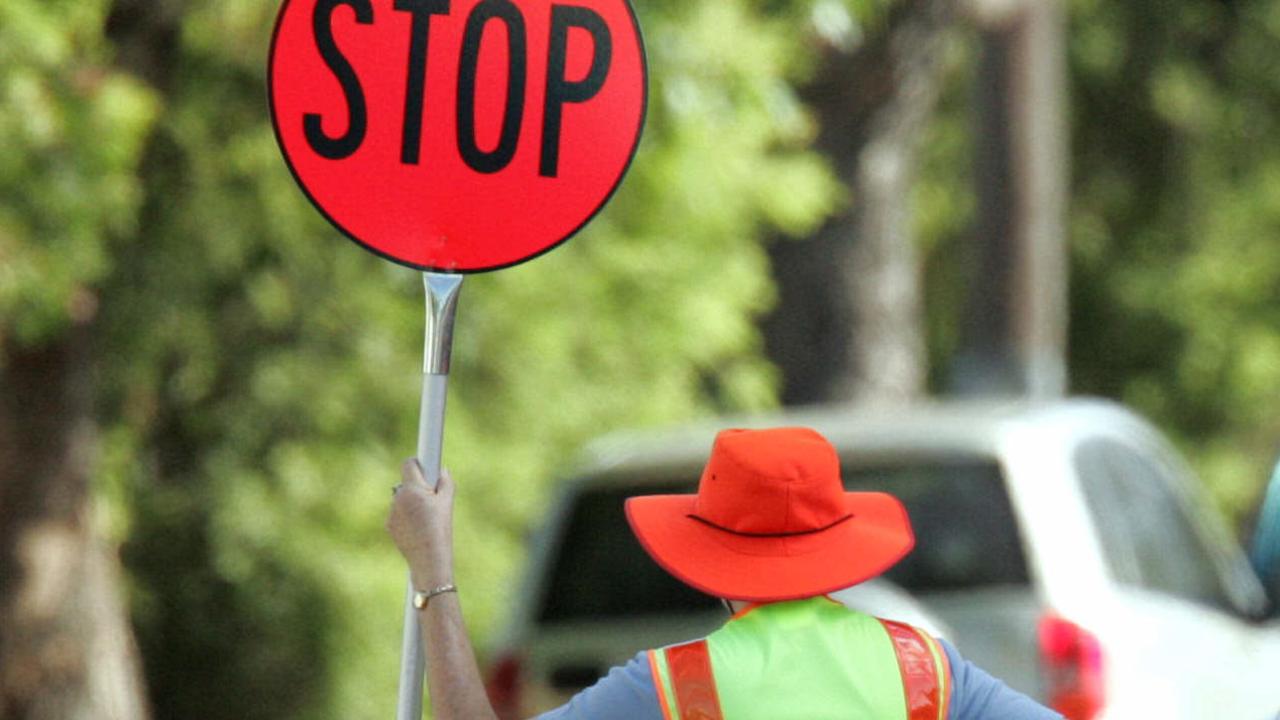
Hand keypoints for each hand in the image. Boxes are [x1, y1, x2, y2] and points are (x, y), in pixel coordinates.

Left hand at [387, 459, 454, 587]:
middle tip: (432, 498)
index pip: (408, 464)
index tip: (424, 465)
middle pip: (406, 483)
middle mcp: (397, 498)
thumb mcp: (447, 503)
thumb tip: (443, 471)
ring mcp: (391, 513)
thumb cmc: (440, 530)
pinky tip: (418, 529)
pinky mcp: (389, 525)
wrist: (428, 559)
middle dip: (417, 487)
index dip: (417, 463)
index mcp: (412, 489)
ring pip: (402, 499)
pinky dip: (406, 517)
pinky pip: (398, 514)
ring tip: (426, 520)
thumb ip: (446, 482)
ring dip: (411, 503)